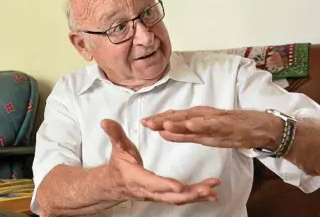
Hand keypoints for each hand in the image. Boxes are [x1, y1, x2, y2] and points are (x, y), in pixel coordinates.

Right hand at [101, 119, 220, 204]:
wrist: (115, 184)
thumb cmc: (119, 164)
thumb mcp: (117, 147)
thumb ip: (114, 134)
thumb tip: (105, 121)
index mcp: (137, 178)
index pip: (152, 182)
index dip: (165, 184)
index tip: (179, 185)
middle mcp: (148, 190)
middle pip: (170, 196)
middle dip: (189, 194)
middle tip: (207, 189)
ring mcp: (157, 195)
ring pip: (178, 199)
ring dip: (197, 195)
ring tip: (213, 190)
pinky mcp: (165, 195)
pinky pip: (182, 199)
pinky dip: (197, 197)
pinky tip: (212, 195)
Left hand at [141, 106, 282, 149]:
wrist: (263, 127)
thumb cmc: (234, 129)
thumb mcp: (206, 134)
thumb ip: (185, 134)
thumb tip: (163, 133)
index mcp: (198, 118)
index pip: (175, 119)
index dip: (159, 120)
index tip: (143, 122)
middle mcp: (205, 116)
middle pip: (180, 117)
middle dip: (162, 120)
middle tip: (145, 123)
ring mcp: (217, 120)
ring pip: (194, 120)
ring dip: (179, 121)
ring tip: (163, 123)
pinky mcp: (229, 125)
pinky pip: (214, 125)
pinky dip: (202, 124)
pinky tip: (191, 124)